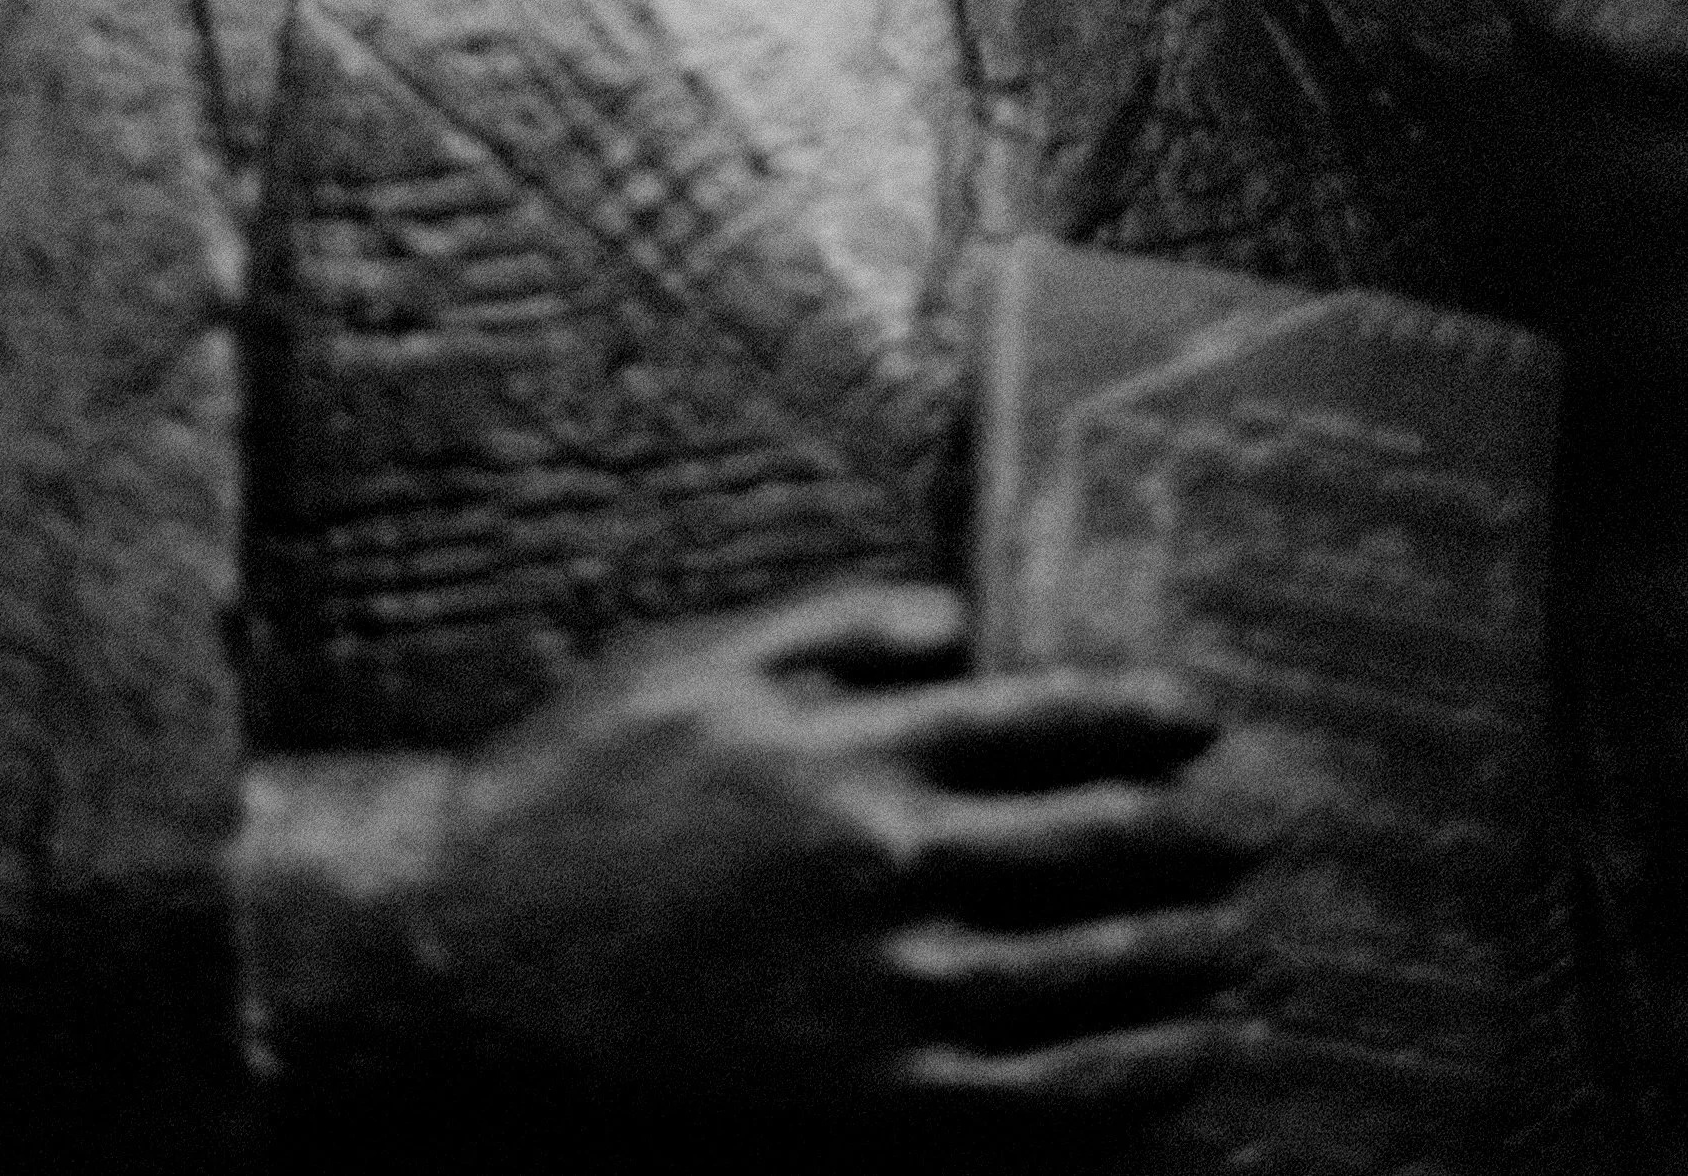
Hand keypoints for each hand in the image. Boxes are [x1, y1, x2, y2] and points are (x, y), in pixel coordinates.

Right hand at [404, 580, 1256, 1120]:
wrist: (464, 959)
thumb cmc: (572, 788)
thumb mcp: (692, 662)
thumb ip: (836, 624)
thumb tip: (961, 616)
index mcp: (851, 744)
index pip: (1045, 717)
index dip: (1141, 716)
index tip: (1204, 718)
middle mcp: (887, 863)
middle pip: (1094, 843)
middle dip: (1195, 834)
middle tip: (1261, 832)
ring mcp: (882, 995)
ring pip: (1089, 972)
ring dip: (1188, 954)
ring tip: (1246, 944)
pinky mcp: (867, 1107)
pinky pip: (1040, 1099)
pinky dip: (1134, 1077)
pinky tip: (1186, 1058)